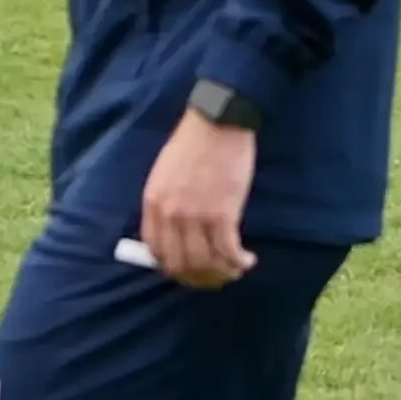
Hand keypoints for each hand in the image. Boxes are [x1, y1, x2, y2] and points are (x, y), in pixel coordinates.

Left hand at [139, 108, 258, 288]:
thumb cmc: (193, 143)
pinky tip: (247, 260)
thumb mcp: (164, 173)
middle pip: (180, 264)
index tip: (186, 268)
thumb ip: (164, 204)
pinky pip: (229, 253)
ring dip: (221, 274)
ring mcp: (196, 217)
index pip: (155, 250)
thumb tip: (172, 235)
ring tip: (233, 269)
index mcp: (153, 202)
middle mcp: (171, 215)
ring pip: (206, 264)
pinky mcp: (223, 216)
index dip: (171, 266)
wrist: (217, 123)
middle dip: (197, 277)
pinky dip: (239, 262)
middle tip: (213, 276)